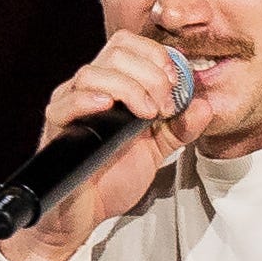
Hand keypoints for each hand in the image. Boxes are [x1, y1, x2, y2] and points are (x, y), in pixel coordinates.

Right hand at [0, 31, 195, 260]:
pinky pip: (66, 102)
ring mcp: (69, 105)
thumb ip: (178, 129)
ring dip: (130, 88)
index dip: (157, 55)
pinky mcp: (56, 127)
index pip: (129, 45)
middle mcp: (88, 89)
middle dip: (151, 74)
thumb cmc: (109, 180)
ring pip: (93, 72)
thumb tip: (205, 107)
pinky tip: (109, 107)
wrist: (82, 215)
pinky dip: (89, 99)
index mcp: (112, 86)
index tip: (176, 83)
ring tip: (147, 115)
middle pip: (116, 52)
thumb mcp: (154, 152)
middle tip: (166, 106)